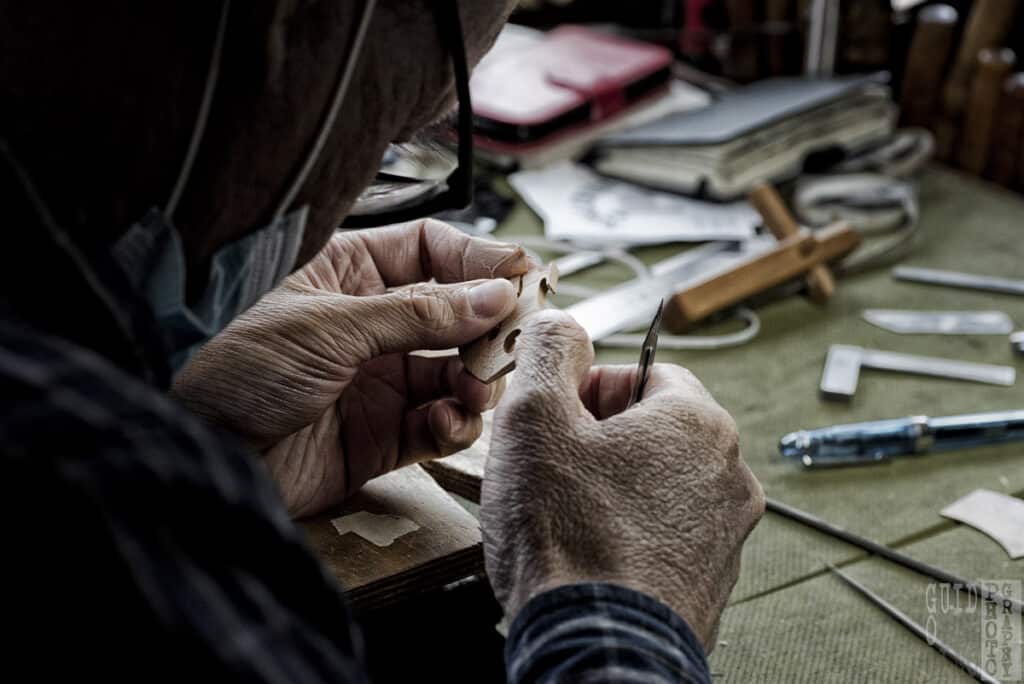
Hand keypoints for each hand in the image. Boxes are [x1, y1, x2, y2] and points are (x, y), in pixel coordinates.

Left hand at [172, 219, 530, 517]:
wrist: (193, 453)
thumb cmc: (229, 367)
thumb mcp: (329, 326)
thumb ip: (418, 313)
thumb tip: (492, 297)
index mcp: (345, 274)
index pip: (430, 250)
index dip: (478, 261)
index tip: (521, 278)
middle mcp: (367, 325)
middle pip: (454, 314)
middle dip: (488, 328)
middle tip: (512, 341)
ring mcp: (375, 381)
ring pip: (453, 373)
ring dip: (476, 380)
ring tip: (477, 388)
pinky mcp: (378, 436)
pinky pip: (436, 425)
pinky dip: (454, 425)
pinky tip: (448, 423)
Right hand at [480, 311, 763, 650]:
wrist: (596, 646)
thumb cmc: (568, 537)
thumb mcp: (536, 416)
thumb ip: (550, 350)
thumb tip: (560, 322)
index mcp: (698, 423)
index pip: (649, 373)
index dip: (592, 386)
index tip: (559, 412)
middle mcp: (728, 475)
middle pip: (657, 429)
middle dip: (601, 437)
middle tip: (554, 462)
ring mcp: (724, 534)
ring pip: (660, 484)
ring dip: (615, 485)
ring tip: (566, 512)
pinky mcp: (709, 581)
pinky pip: (665, 535)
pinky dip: (630, 534)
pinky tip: (589, 552)